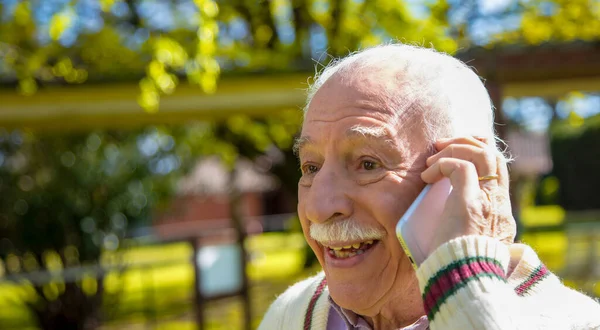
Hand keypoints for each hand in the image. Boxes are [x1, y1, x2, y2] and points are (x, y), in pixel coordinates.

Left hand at [421, 136, 515, 252]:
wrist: (461, 279)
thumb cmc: (455, 263)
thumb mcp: (464, 238)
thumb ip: (461, 222)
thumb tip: (441, 215)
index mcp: (499, 211)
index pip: (498, 169)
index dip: (478, 152)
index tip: (454, 152)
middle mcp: (498, 202)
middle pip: (494, 154)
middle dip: (467, 142)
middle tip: (440, 146)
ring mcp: (488, 200)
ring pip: (482, 153)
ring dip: (454, 149)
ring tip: (431, 159)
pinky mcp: (471, 202)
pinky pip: (461, 166)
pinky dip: (442, 164)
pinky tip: (426, 177)